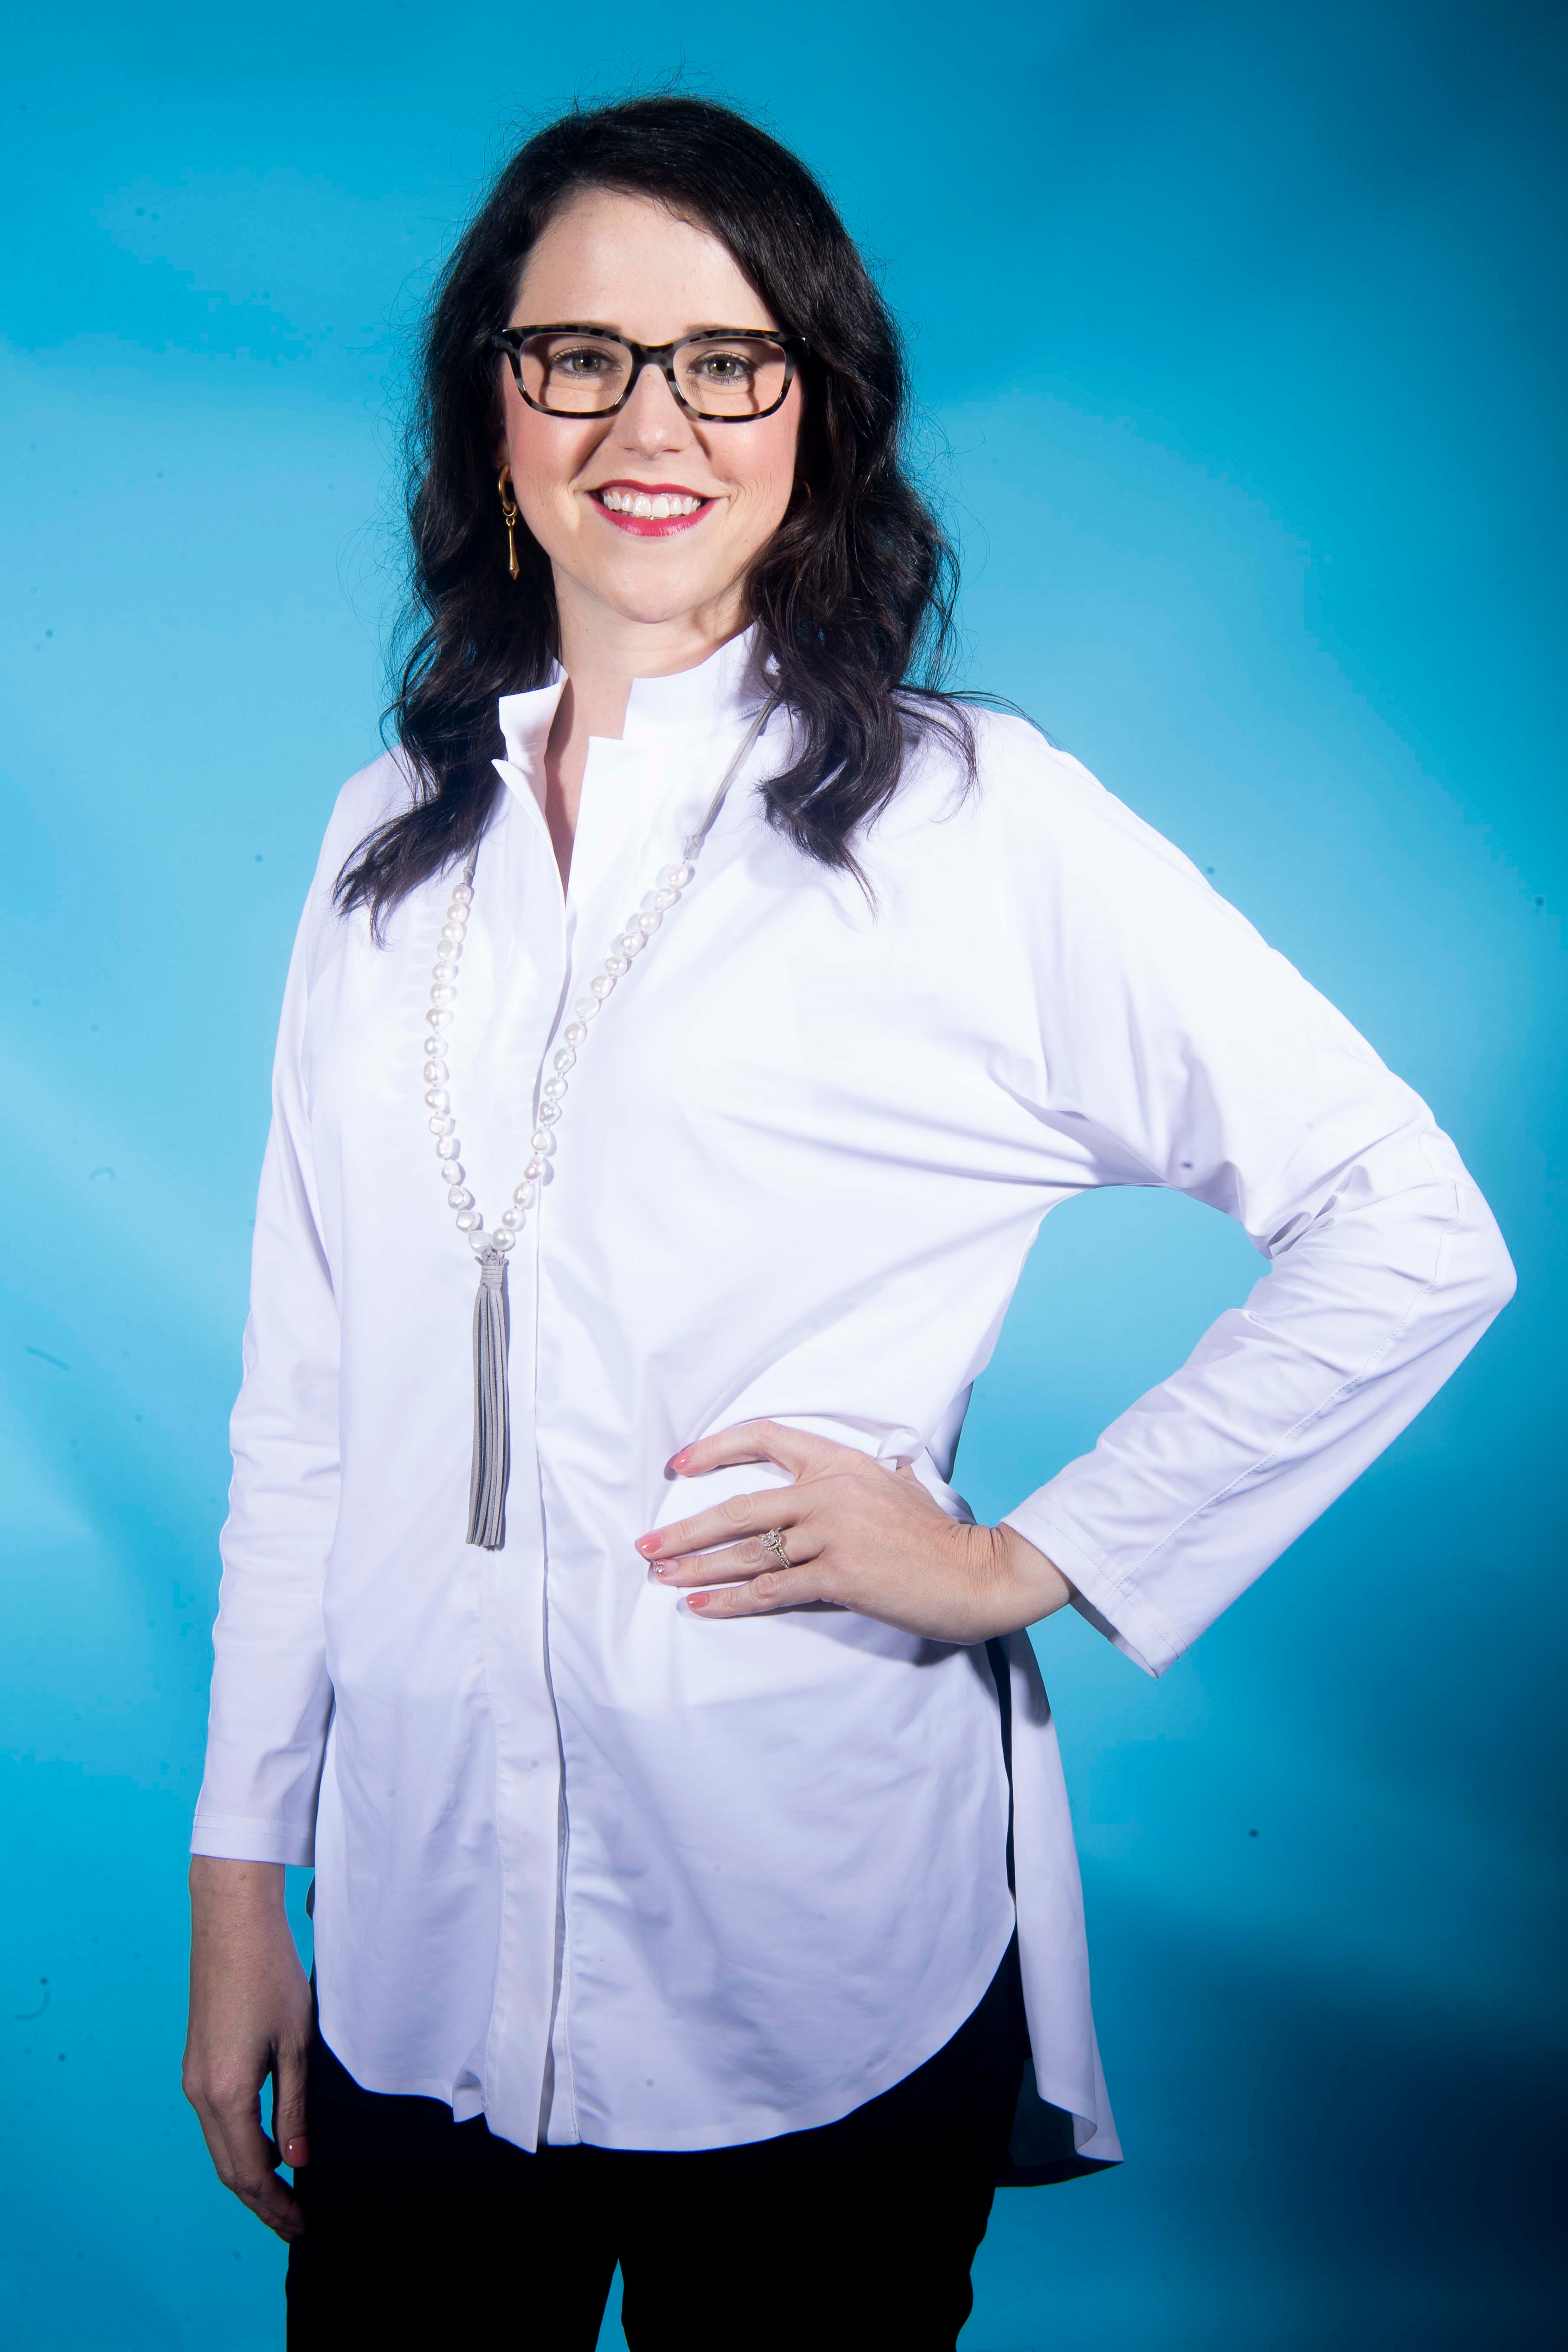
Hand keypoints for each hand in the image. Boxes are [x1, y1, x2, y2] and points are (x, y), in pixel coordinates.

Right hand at [183, 1858, 312, 2241]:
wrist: (231, 1924)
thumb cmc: (270, 1974)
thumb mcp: (295, 2044)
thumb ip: (294, 2107)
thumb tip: (297, 2160)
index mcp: (224, 2092)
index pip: (248, 2171)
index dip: (274, 2204)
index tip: (301, 2224)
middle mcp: (199, 2092)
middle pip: (228, 2167)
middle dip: (261, 2199)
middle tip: (295, 2222)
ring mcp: (193, 2077)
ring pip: (220, 2145)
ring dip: (250, 2172)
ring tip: (286, 2191)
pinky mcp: (197, 2061)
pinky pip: (217, 2119)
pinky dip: (241, 2143)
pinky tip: (269, 2144)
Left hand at [636, 1420, 1072, 1643]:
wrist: (977, 1574)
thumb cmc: (939, 1537)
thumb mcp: (900, 1488)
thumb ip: (869, 1478)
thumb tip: (866, 1472)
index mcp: (843, 1462)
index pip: (767, 1437)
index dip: (718, 1449)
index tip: (681, 1465)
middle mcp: (831, 1492)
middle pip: (738, 1506)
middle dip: (684, 1529)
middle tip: (646, 1543)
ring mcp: (833, 1534)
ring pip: (746, 1552)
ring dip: (695, 1568)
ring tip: (660, 1576)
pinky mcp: (839, 1576)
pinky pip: (771, 1590)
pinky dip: (730, 1601)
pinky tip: (700, 1607)